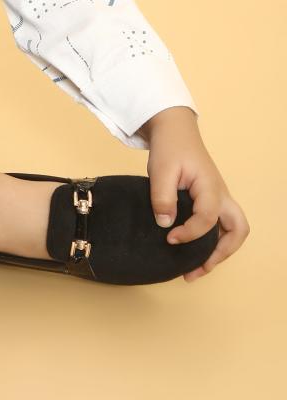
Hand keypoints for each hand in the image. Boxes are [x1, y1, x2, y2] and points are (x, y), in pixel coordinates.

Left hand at [143, 108, 249, 280]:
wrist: (175, 130)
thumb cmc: (171, 147)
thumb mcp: (161, 169)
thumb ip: (162, 197)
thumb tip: (165, 224)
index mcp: (210, 187)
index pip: (208, 219)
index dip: (190, 234)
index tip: (169, 238)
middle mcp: (221, 195)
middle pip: (238, 230)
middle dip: (221, 253)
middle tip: (197, 268)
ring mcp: (219, 198)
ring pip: (233, 230)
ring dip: (220, 251)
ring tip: (196, 268)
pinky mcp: (211, 200)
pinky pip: (220, 225)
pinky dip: (212, 241)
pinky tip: (192, 249)